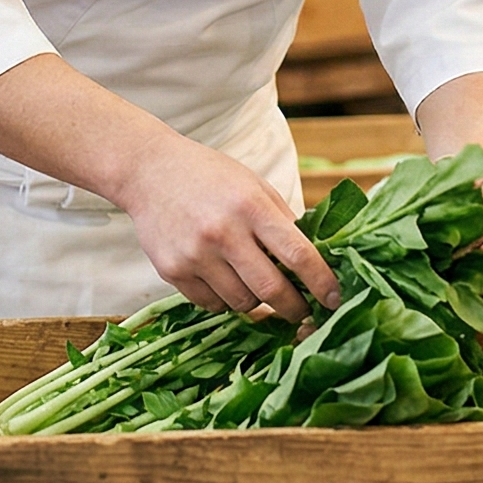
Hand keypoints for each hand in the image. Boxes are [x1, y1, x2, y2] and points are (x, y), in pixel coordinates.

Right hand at [112, 137, 340, 321]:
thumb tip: (317, 259)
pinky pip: (211, 304)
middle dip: (295, 308)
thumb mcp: (253, 186)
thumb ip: (283, 221)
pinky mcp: (172, 271)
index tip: (335, 299)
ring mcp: (195, 255)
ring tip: (256, 286)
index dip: (322, 282)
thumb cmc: (209, 177)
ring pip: (242, 303)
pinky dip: (225, 300)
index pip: (299, 254)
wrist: (148, 171)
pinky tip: (224, 280)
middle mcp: (223, 233)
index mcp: (251, 207)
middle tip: (304, 311)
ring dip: (257, 302)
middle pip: (272, 290)